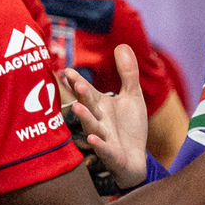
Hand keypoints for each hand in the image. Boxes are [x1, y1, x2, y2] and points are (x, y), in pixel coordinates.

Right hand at [66, 45, 147, 189]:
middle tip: (76, 84)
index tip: (68, 71)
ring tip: (77, 108)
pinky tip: (94, 140)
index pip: (88, 92)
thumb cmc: (130, 128)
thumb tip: (122, 44)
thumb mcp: (132, 97)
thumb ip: (128, 73)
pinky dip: (99, 146)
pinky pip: (105, 150)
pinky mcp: (112, 155)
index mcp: (101, 106)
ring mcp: (104, 138)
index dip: (78, 82)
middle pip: (89, 106)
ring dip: (85, 118)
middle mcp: (99, 121)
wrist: (136, 160)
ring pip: (92, 127)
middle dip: (81, 96)